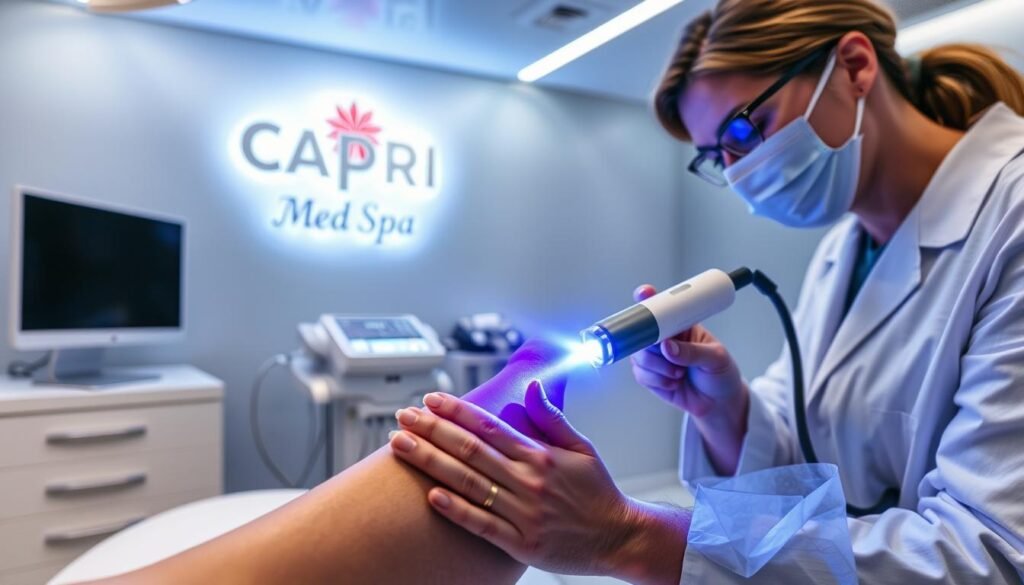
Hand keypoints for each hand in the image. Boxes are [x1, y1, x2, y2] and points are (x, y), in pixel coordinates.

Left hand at [389, 381, 663, 579]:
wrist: (619, 538)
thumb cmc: (598, 492)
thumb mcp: (582, 447)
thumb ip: (552, 418)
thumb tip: (532, 386)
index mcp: (541, 456)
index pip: (490, 427)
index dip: (457, 411)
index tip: (431, 399)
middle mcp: (529, 482)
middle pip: (470, 451)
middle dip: (432, 430)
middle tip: (403, 416)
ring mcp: (523, 514)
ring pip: (468, 483)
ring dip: (431, 463)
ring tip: (402, 447)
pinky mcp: (522, 544)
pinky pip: (482, 525)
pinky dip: (456, 510)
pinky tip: (431, 495)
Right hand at [630, 284, 746, 418]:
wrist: (720, 403)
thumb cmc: (721, 374)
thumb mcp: (715, 358)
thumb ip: (692, 352)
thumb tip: (668, 348)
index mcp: (680, 326)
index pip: (661, 308)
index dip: (648, 299)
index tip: (644, 293)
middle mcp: (664, 339)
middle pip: (640, 334)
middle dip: (652, 346)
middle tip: (667, 353)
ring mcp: (655, 358)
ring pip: (638, 357)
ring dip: (659, 368)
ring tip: (679, 373)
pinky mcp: (650, 377)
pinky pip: (641, 375)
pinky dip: (658, 381)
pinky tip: (674, 383)